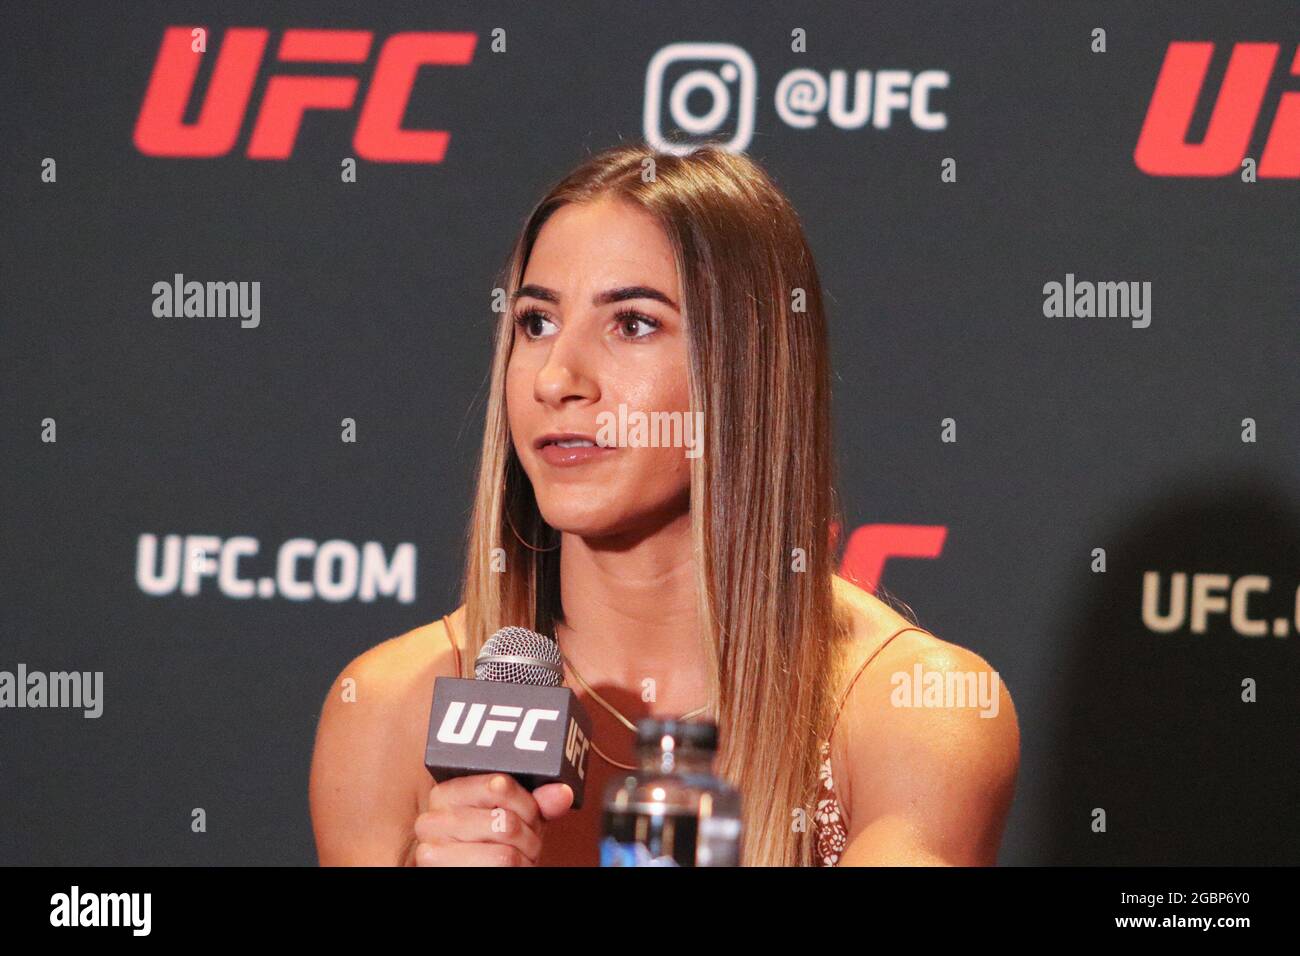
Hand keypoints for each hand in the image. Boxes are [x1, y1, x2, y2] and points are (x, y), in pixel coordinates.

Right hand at [413, 773, 573, 865]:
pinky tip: (509, 868)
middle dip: (528, 837)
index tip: (530, 815)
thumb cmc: (491, 843)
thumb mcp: (515, 816)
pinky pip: (498, 869)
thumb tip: (561, 793)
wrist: (471, 870)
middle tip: (526, 842)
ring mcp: (432, 850)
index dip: (527, 804)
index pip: (499, 785)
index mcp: (448, 792)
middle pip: (505, 822)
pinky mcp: (438, 869)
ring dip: (523, 859)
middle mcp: (433, 819)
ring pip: (504, 854)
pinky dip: (517, 870)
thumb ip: (537, 802)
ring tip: (518, 857)